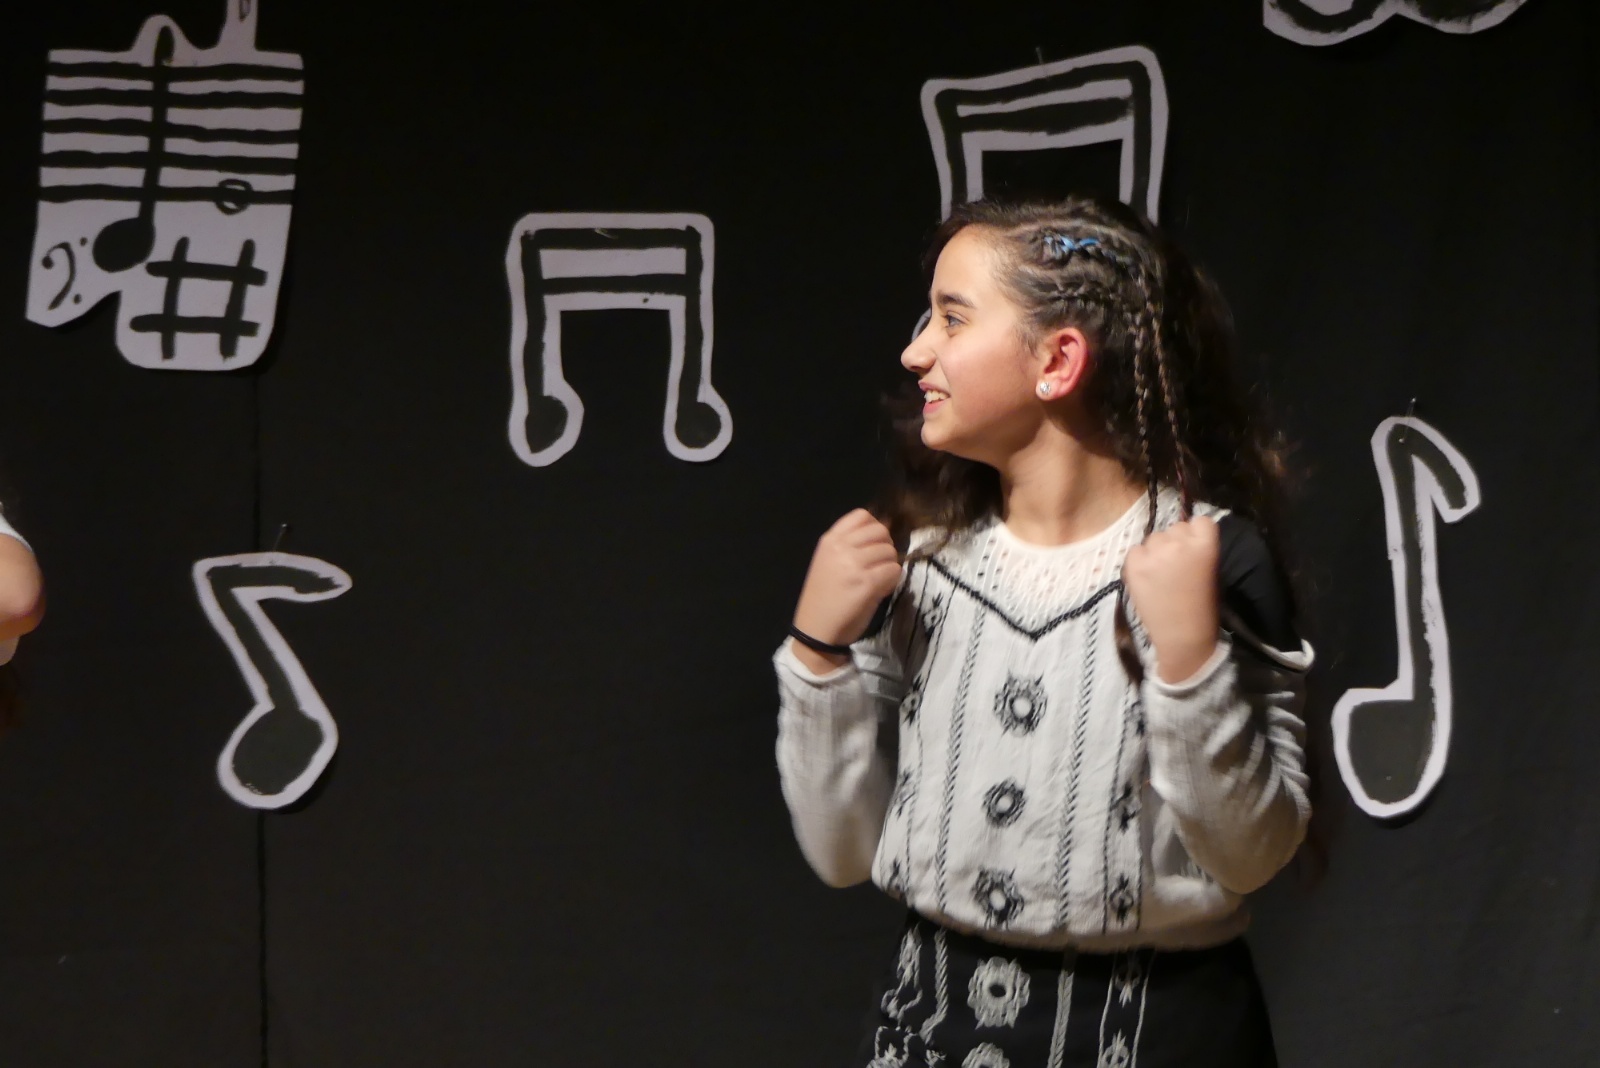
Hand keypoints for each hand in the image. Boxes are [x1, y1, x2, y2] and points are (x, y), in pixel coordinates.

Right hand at [791, 510, 901, 668]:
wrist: (815, 630)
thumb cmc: (823, 598)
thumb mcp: (829, 562)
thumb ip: (851, 546)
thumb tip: (883, 535)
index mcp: (829, 540)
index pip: (862, 515)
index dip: (874, 528)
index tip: (872, 545)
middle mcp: (841, 547)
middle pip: (880, 531)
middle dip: (886, 546)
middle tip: (879, 564)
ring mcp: (854, 564)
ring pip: (890, 551)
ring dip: (890, 565)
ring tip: (879, 579)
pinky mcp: (867, 583)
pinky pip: (894, 570)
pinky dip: (893, 580)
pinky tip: (881, 590)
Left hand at [1122, 515, 1219, 683]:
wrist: (1182, 636)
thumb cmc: (1203, 607)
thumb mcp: (1212, 570)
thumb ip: (1200, 547)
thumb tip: (1187, 534)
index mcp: (1204, 544)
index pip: (1200, 520)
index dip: (1197, 533)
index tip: (1195, 548)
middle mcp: (1177, 542)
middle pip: (1175, 526)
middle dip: (1176, 542)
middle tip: (1178, 566)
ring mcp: (1152, 552)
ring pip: (1154, 537)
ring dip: (1157, 550)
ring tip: (1161, 575)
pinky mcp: (1132, 564)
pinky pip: (1135, 550)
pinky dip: (1140, 561)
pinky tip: (1147, 579)